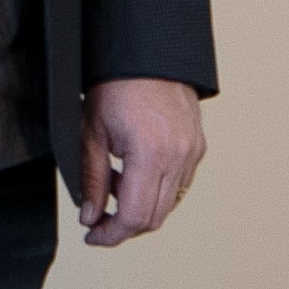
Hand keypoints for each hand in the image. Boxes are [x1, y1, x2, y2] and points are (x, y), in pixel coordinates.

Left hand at [79, 77, 206, 247]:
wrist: (146, 53)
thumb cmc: (117, 85)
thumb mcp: (92, 133)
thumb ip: (92, 181)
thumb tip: (90, 216)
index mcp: (151, 154)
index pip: (135, 217)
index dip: (111, 234)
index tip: (93, 235)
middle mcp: (179, 157)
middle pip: (155, 217)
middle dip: (124, 227)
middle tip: (98, 220)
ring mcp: (193, 151)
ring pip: (169, 204)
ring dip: (140, 207)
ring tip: (113, 185)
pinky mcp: (198, 145)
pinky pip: (180, 183)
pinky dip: (156, 190)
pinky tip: (133, 173)